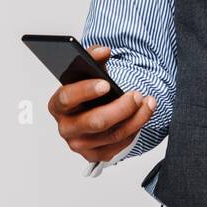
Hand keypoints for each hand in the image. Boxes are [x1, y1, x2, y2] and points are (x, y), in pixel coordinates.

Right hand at [46, 45, 155, 162]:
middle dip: (121, 108)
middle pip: (95, 121)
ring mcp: (80, 145)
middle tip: (136, 95)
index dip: (85, 91)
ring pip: (114, 134)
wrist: (95, 112)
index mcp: (58, 104)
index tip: (106, 84)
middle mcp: (66, 127)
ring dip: (136, 118)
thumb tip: (104, 51)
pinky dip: (135, 129)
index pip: (67, 98)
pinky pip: (121, 145)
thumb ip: (93, 57)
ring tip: (148, 102)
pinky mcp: (96, 155)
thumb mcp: (90, 73)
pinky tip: (143, 115)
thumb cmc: (90, 92)